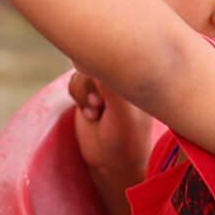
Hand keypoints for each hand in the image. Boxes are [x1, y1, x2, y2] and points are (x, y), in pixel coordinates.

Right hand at [68, 69, 155, 214]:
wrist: (111, 164)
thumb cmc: (126, 140)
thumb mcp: (123, 114)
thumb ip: (110, 86)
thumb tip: (90, 61)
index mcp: (140, 75)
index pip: (119, 50)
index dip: (104, 66)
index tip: (103, 92)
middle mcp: (124, 75)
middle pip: (97, 55)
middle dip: (92, 80)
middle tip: (100, 103)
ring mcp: (106, 82)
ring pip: (82, 69)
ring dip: (85, 92)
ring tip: (97, 112)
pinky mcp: (91, 91)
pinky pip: (74, 81)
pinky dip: (78, 97)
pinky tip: (91, 114)